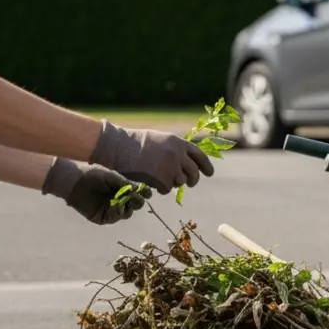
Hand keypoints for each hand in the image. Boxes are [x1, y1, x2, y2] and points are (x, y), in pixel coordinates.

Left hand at [41, 158, 150, 224]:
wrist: (74, 181)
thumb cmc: (92, 174)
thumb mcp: (112, 177)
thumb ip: (127, 184)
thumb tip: (143, 189)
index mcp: (121, 189)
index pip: (137, 194)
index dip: (144, 194)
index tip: (148, 193)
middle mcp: (118, 199)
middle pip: (135, 205)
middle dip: (137, 202)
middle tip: (135, 197)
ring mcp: (110, 209)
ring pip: (127, 213)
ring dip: (127, 208)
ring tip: (122, 201)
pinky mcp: (102, 217)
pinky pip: (115, 218)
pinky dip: (118, 213)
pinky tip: (116, 206)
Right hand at [89, 120, 213, 193]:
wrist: (118, 147)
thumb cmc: (134, 143)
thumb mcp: (159, 140)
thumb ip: (174, 149)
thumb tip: (185, 162)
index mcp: (179, 143)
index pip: (199, 156)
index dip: (206, 166)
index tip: (209, 173)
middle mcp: (179, 155)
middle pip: (194, 172)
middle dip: (193, 180)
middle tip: (189, 183)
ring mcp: (172, 168)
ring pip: (180, 182)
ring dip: (172, 182)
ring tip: (157, 175)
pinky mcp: (163, 180)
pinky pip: (167, 189)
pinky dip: (160, 188)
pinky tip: (150, 180)